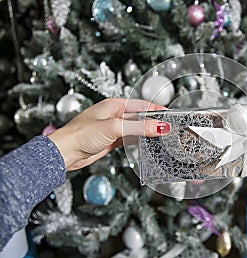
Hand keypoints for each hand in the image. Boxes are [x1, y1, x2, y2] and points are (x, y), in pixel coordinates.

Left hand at [48, 98, 169, 170]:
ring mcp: (113, 128)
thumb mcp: (115, 128)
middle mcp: (114, 115)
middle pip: (140, 117)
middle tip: (169, 129)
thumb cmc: (81, 134)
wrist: (66, 153)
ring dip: (147, 133)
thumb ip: (139, 127)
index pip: (141, 105)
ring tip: (161, 138)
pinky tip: (147, 146)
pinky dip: (139, 142)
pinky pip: (130, 139)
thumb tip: (160, 126)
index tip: (170, 116)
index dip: (157, 110)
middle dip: (154, 123)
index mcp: (114, 105)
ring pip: (136, 129)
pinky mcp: (112, 141)